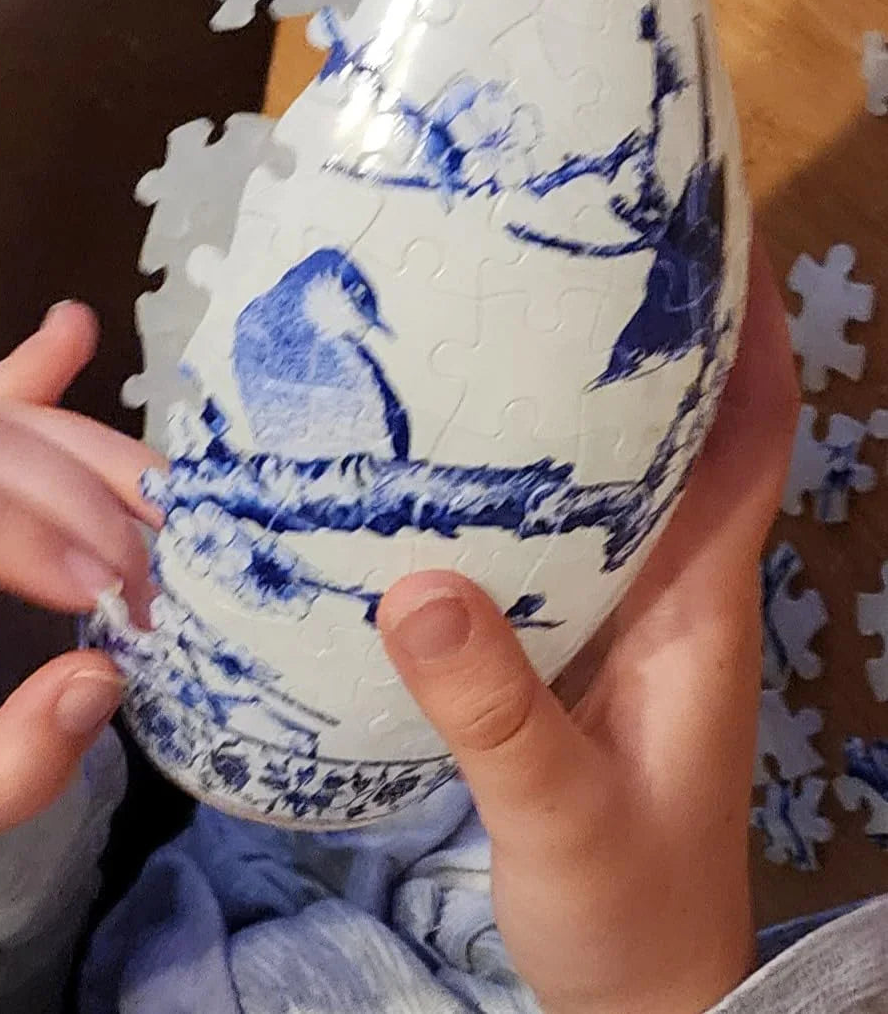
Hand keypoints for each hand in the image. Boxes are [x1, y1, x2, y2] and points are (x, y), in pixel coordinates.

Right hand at [379, 234, 797, 1013]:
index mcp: (699, 598)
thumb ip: (492, 710)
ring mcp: (624, 608)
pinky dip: (520, 466)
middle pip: (682, 422)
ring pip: (617, 466)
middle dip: (648, 320)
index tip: (708, 228)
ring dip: (580, 385)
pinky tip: (444, 442)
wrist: (642, 995)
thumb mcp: (560, 814)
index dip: (749, 330)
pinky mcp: (573, 638)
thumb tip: (411, 585)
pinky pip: (557, 523)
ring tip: (493, 300)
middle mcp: (672, 581)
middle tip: (564, 229)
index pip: (753, 434)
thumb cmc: (630, 910)